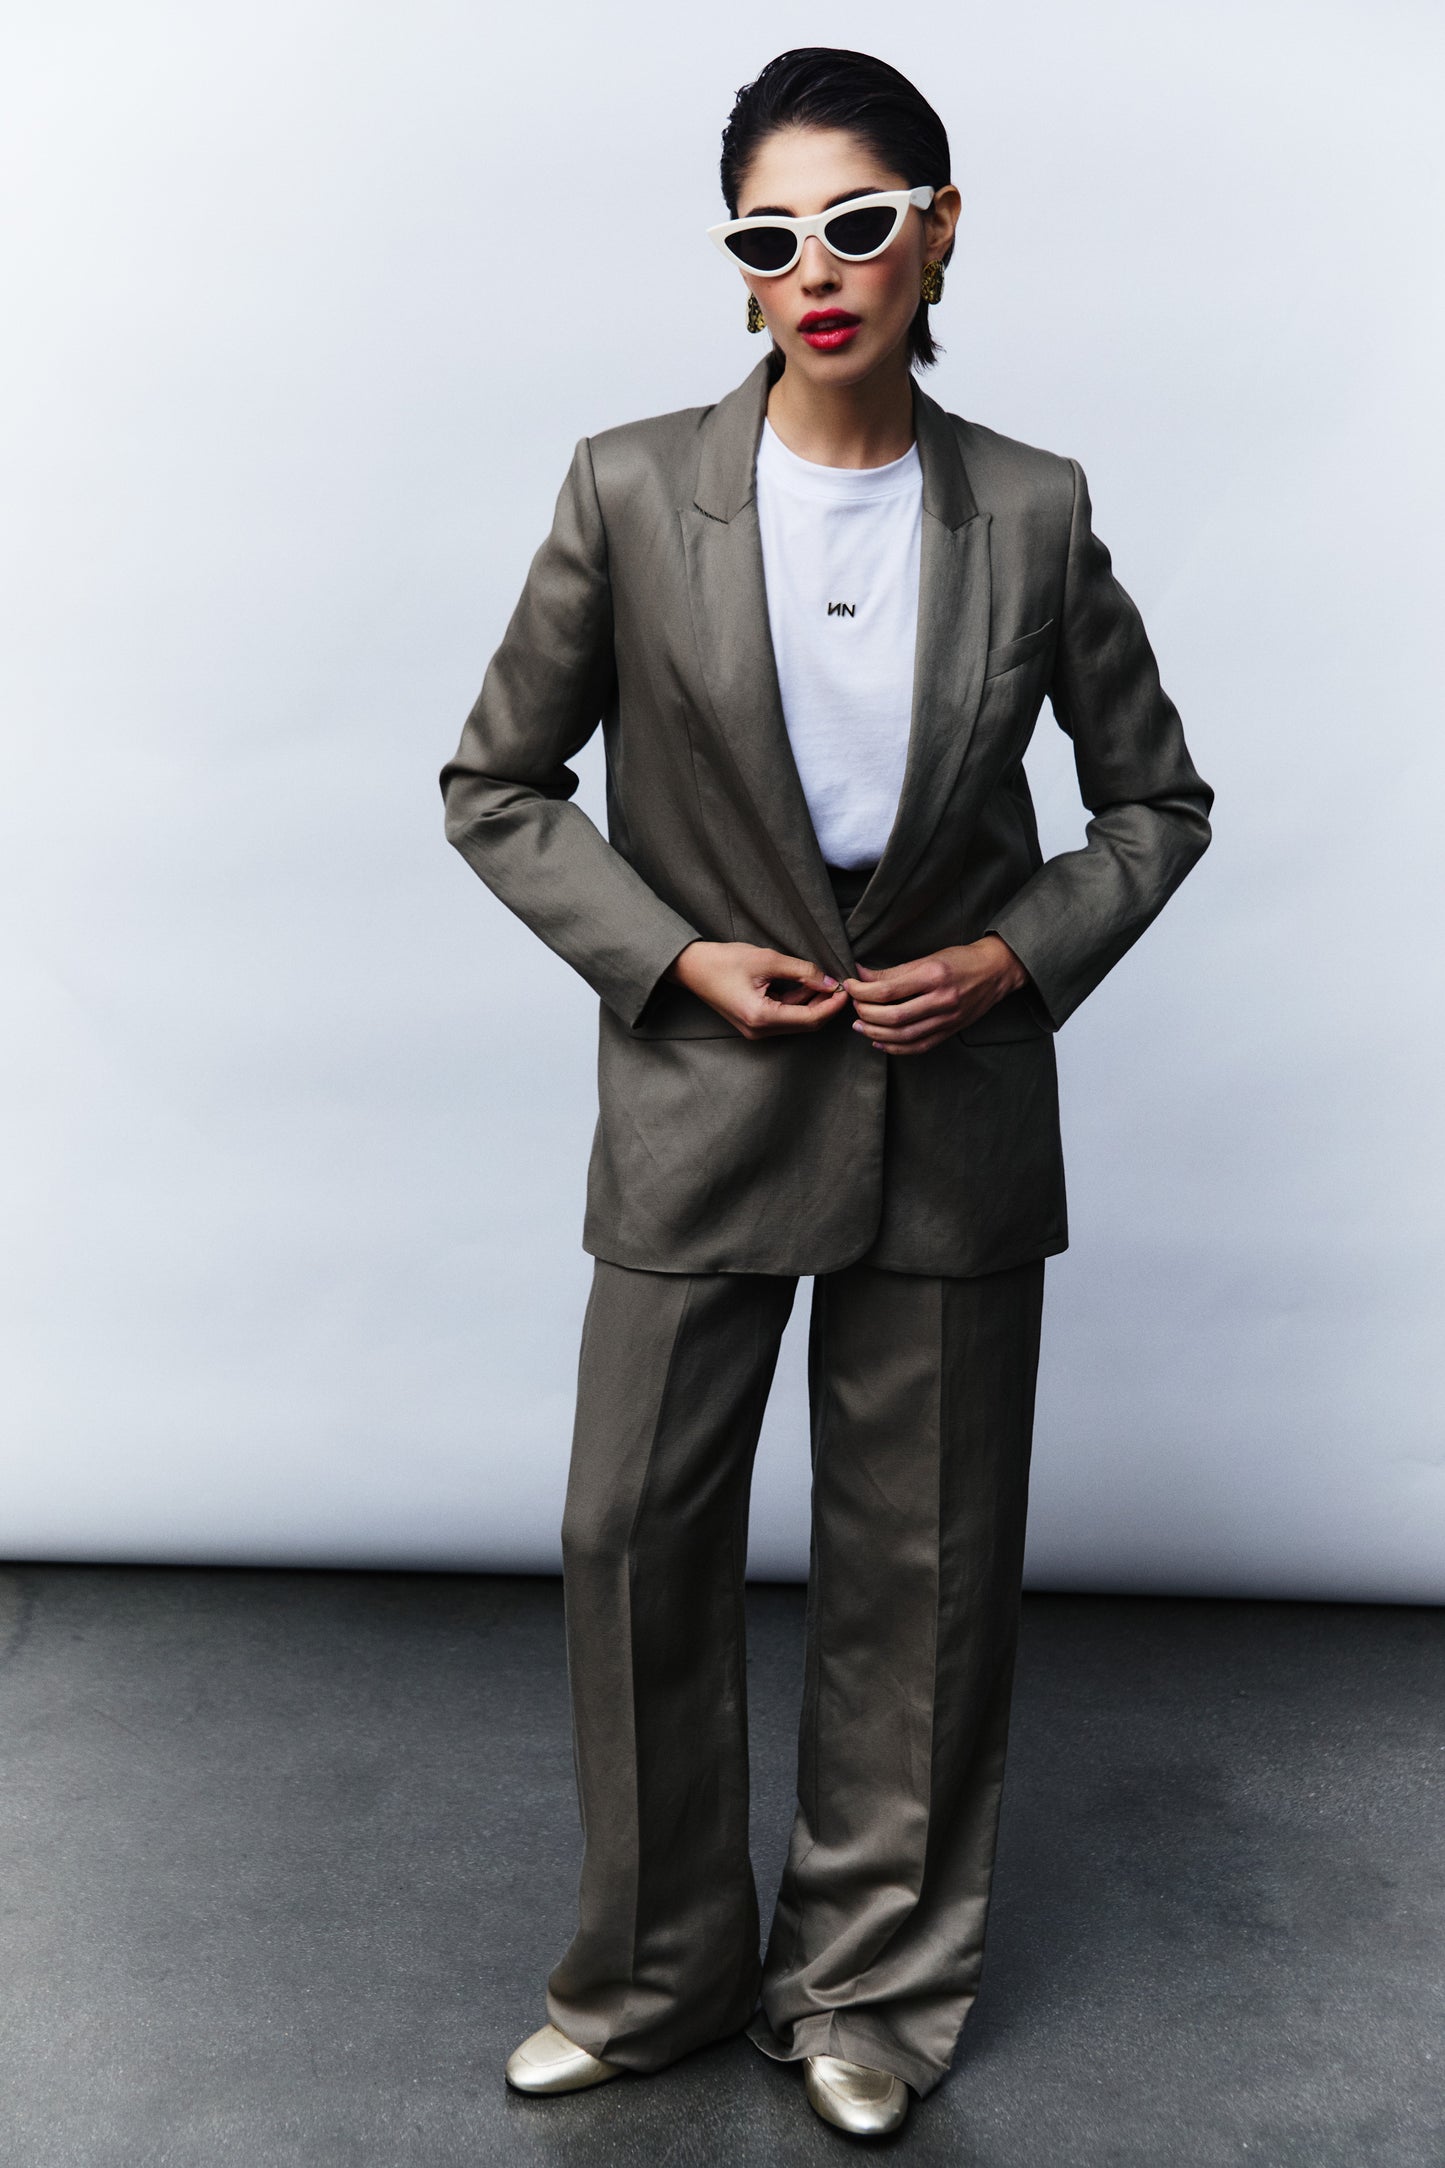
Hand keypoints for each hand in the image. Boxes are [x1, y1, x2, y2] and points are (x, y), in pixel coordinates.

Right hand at [667, 941, 850, 1040]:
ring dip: (812, 1004)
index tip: (846, 989)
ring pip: (796, 1021)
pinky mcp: (753, 1023)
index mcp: (761, 1017)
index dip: (832, 1006)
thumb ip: (802, 971)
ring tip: (824, 981)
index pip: (810, 1019)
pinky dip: (797, 1003)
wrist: (691, 967)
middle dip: (826, 1006)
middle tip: (840, 985)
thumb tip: (830, 982)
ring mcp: (755, 1030)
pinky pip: (784, 1017)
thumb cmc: (723, 961)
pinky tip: (806, 986)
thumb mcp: (767, 959)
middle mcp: (759, 1031)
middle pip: (805, 1024)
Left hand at [844, 936, 1028, 1055]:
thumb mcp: (928, 958)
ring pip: (904, 1035)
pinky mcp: (950, 1031)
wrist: (996, 971)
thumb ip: (895, 971)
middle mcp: (942, 1000)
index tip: (849, 986)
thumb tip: (862, 975)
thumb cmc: (961, 960)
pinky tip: (879, 1041)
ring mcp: (947, 1019)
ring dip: (876, 1032)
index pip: (888, 989)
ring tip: (860, 1025)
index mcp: (934, 976)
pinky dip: (896, 1048)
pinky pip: (919, 1046)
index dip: (862, 991)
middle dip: (866, 1013)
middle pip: (894, 1016)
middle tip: (854, 1006)